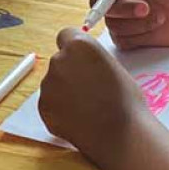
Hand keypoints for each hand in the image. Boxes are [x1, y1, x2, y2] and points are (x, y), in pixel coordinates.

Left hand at [40, 28, 147, 155]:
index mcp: (79, 45)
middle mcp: (59, 61)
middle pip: (59, 60)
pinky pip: (50, 103)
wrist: (121, 134)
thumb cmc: (125, 100)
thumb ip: (91, 58)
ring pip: (53, 83)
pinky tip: (79, 118)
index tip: (81, 59)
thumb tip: (82, 61)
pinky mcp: (43, 107)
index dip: (74, 48)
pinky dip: (60, 109)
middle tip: (89, 89)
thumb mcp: (113, 66)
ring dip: (64, 91)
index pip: (66, 35)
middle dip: (69, 71)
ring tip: (87, 107)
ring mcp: (48, 85)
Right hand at [86, 0, 168, 49]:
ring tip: (161, 16)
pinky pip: (123, 39)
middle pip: (98, 3)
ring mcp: (118, 19)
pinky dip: (141, 34)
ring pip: (113, 23)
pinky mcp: (125, 37)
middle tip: (145, 8)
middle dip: (122, 7)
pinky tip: (155, 27)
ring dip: (139, 22)